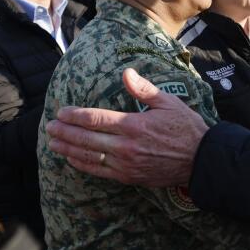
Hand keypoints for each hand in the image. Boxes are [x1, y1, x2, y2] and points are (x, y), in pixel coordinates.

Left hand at [46, 68, 208, 186]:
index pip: (96, 119)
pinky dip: (82, 164)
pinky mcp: (129, 177)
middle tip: (49, 127)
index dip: (75, 115)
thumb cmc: (186, 127)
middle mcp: (126, 146)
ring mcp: (126, 164)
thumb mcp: (169, 102)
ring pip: (89, 156)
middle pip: (86, 138)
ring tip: (53, 143)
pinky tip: (72, 159)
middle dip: (65, 132)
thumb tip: (126, 73)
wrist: (201, 160)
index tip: (62, 112)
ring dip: (68, 149)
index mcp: (134, 125)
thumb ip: (144, 89)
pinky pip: (99, 171)